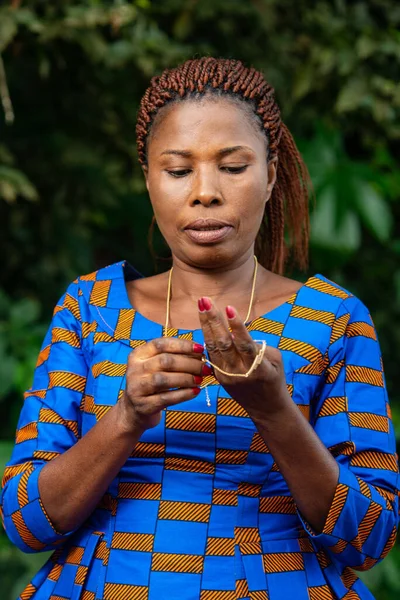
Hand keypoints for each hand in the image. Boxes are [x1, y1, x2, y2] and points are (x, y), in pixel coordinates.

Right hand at [120, 337, 211, 430]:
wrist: (134, 410)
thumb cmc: (151, 383)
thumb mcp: (156, 366)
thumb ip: (173, 357)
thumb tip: (199, 353)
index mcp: (138, 354)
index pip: (161, 344)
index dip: (182, 345)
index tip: (201, 349)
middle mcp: (135, 369)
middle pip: (164, 361)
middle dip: (189, 363)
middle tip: (205, 368)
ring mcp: (137, 388)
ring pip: (164, 379)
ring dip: (186, 378)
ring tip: (200, 379)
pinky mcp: (143, 405)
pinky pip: (166, 398)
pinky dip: (183, 394)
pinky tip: (195, 391)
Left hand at [198, 297, 290, 421]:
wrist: (267, 409)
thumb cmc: (275, 379)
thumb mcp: (274, 360)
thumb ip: (257, 345)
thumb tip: (237, 332)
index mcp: (258, 368)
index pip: (244, 344)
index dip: (236, 326)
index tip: (229, 307)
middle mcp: (239, 372)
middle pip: (223, 343)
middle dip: (213, 320)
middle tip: (205, 300)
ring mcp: (226, 376)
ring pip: (213, 347)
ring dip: (206, 325)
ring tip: (202, 306)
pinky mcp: (219, 378)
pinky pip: (211, 355)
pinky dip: (207, 337)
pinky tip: (204, 321)